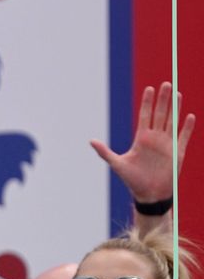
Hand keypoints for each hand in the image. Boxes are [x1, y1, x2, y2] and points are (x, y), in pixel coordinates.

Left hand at [91, 81, 194, 202]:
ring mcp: (167, 144)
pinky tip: (188, 116)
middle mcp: (155, 138)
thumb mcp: (117, 164)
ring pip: (172, 121)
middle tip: (167, 84)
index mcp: (141, 139)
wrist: (149, 195)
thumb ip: (105, 152)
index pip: (145, 115)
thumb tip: (91, 141)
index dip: (147, 102)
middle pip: (160, 114)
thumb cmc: (133, 180)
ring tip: (178, 94)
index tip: (150, 88)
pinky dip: (186, 127)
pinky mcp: (178, 153)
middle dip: (163, 99)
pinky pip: (183, 137)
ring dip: (175, 108)